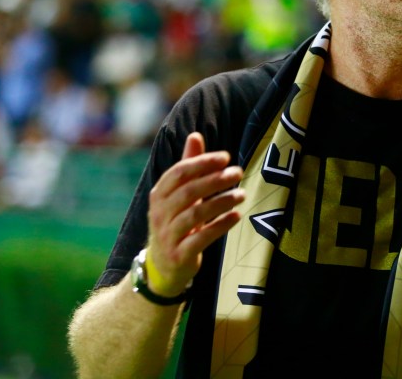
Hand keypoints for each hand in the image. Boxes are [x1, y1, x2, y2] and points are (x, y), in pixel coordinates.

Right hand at [145, 132, 244, 296]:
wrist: (162, 266)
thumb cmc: (175, 221)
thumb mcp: (178, 194)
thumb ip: (187, 166)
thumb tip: (195, 135)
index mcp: (159, 195)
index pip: (179, 173)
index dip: (202, 163)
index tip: (225, 157)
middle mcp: (160, 213)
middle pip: (188, 192)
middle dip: (215, 180)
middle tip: (238, 172)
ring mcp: (168, 235)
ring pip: (195, 214)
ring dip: (221, 201)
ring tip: (242, 194)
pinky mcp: (180, 255)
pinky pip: (201, 238)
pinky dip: (220, 225)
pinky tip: (237, 216)